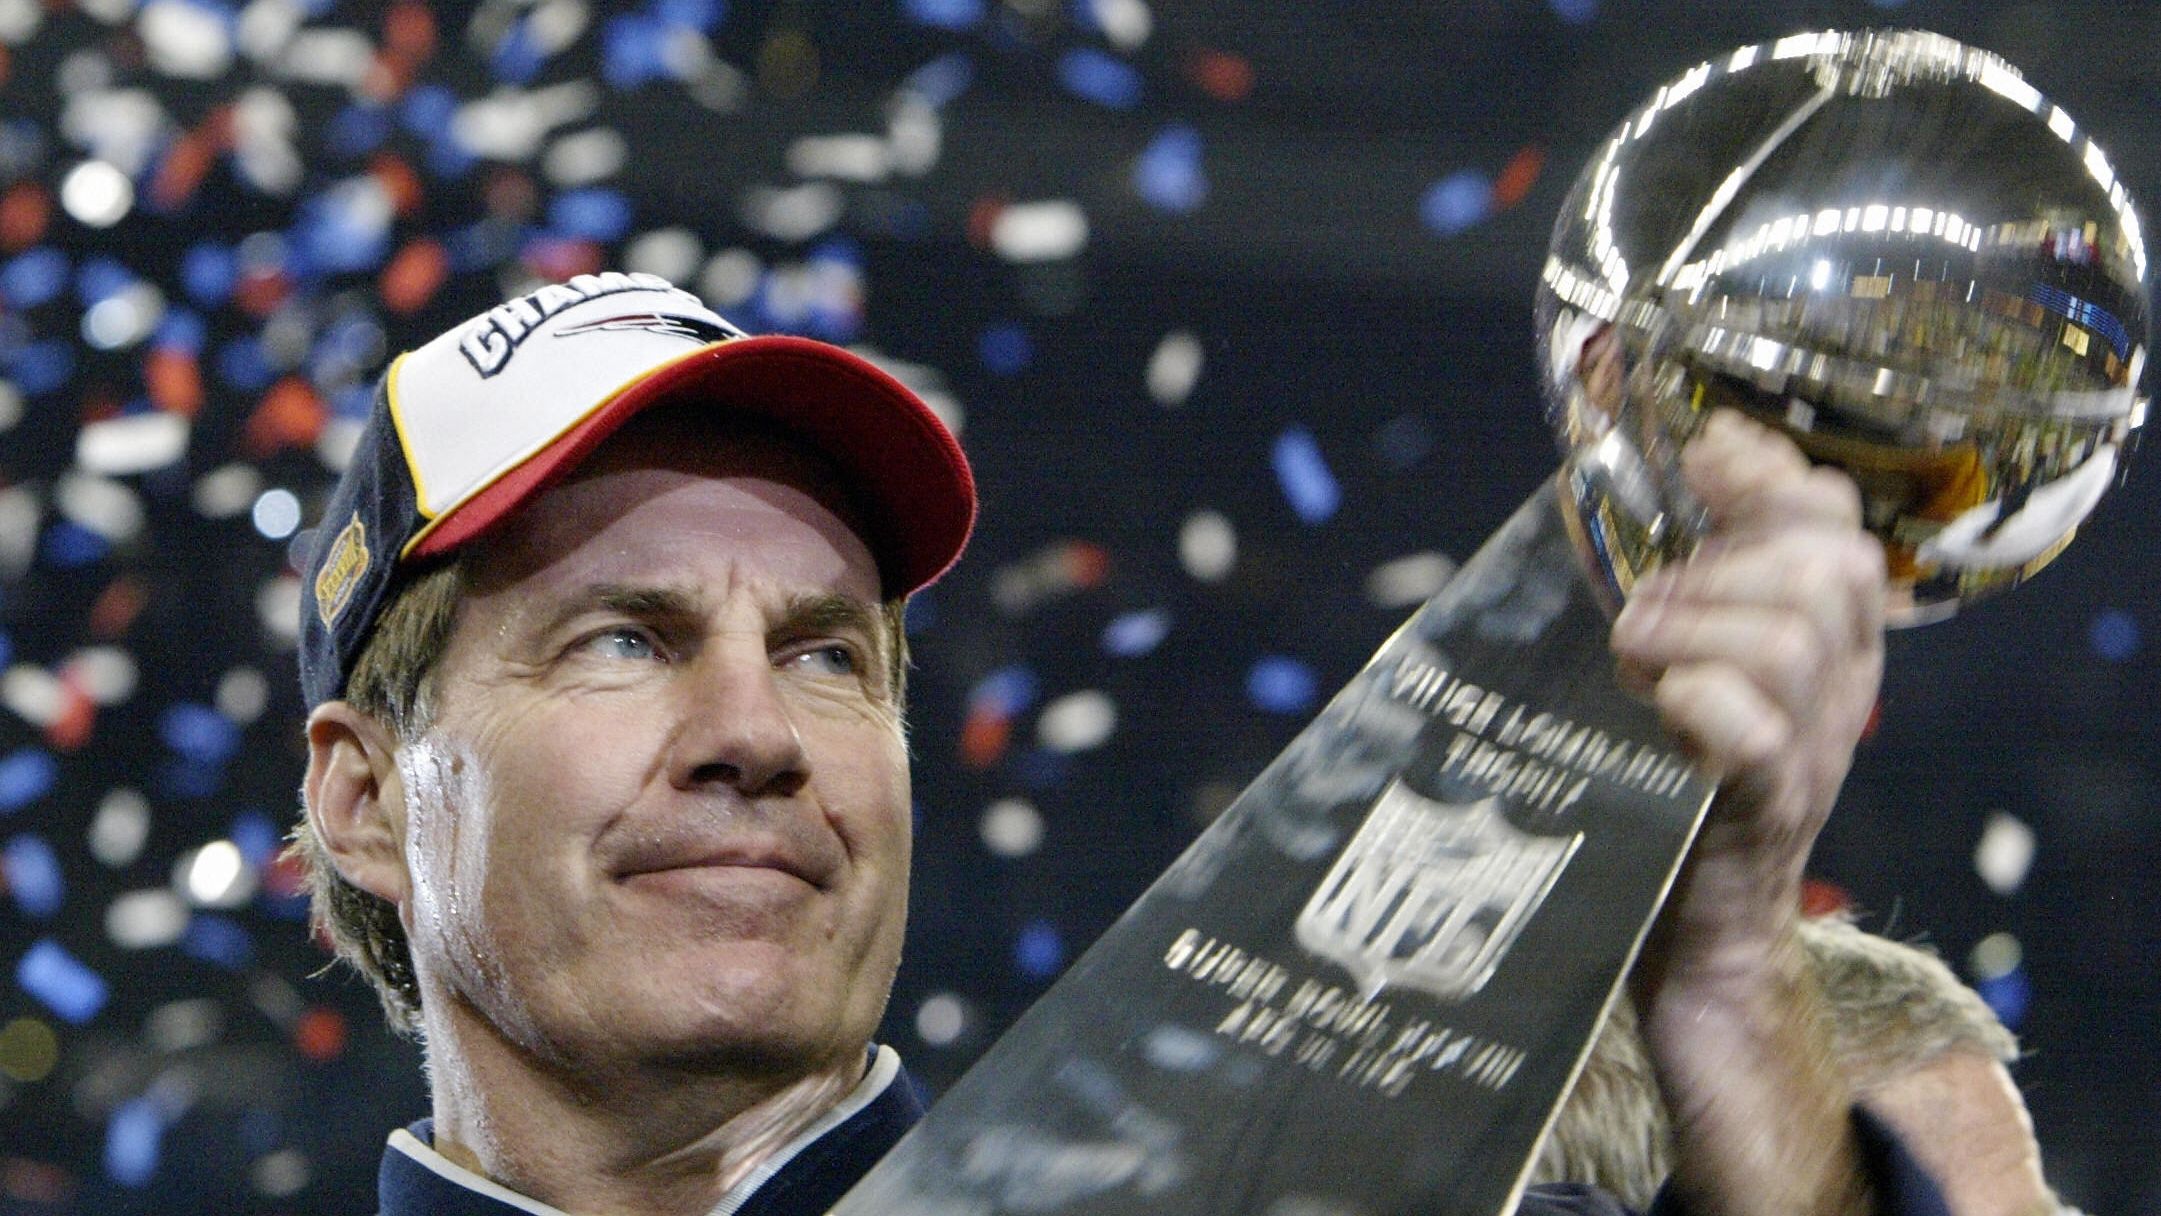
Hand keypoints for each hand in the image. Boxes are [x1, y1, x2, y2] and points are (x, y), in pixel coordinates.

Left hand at [1613, 409, 1886, 974]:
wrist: (1695, 922)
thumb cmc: (1677, 770)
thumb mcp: (1701, 652)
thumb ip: (1709, 570)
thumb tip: (1701, 453)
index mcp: (1832, 639)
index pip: (1838, 523)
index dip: (1771, 476)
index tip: (1701, 458)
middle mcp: (1840, 689)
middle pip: (1828, 570)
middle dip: (1722, 565)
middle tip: (1646, 610)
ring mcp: (1812, 752)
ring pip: (1789, 642)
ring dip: (1691, 628)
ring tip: (1632, 656)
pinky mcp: (1764, 811)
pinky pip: (1755, 733)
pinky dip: (1697, 698)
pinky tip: (1657, 703)